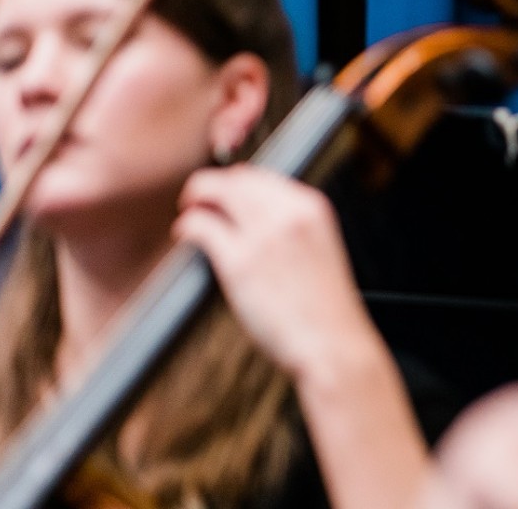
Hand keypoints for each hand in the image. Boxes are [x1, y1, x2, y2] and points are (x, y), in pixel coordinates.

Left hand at [174, 165, 375, 380]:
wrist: (333, 342)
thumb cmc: (324, 306)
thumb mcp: (319, 248)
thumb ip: (293, 225)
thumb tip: (253, 216)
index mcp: (312, 206)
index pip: (263, 175)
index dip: (237, 182)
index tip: (224, 194)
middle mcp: (289, 212)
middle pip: (237, 177)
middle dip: (213, 185)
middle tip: (197, 199)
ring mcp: (264, 236)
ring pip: (216, 191)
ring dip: (197, 197)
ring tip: (188, 212)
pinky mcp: (240, 262)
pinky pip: (201, 225)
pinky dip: (187, 225)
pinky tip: (184, 234)